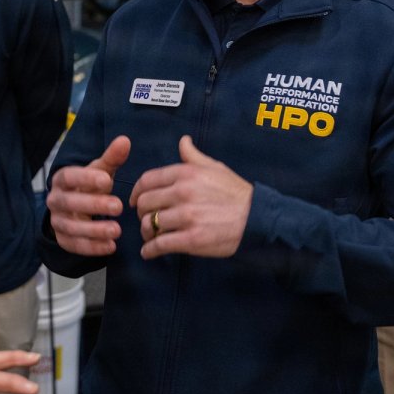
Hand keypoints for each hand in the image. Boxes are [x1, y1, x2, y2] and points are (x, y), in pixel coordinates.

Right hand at [46, 136, 129, 256]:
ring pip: (71, 227)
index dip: (86, 178)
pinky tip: (110, 247)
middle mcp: (55, 200)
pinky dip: (92, 247)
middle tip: (118, 207)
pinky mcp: (62, 239)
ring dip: (94, 230)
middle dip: (93, 205)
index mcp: (62, 179)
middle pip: (69, 203)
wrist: (73, 209)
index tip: (107, 181)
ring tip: (117, 231)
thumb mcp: (100, 171)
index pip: (69, 177)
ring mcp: (57, 221)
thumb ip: (112, 158)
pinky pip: (74, 245)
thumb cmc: (89, 186)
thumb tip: (125, 141)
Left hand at [131, 136, 251, 258]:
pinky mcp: (191, 239)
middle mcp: (183, 192)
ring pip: (149, 224)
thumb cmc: (237, 193)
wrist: (258, 219)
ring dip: (146, 233)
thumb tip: (183, 141)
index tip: (135, 201)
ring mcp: (186, 216)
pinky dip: (150, 250)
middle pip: (144, 203)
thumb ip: (193, 156)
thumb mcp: (216, 168)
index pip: (147, 180)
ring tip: (150, 236)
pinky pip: (160, 245)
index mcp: (186, 173)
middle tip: (146, 220)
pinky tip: (149, 252)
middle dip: (141, 213)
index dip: (136, 192)